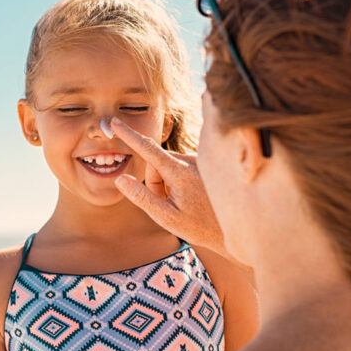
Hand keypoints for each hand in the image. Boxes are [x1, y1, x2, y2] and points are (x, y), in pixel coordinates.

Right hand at [111, 117, 226, 256]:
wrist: (235, 227)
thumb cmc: (200, 227)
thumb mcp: (166, 217)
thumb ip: (142, 197)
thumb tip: (121, 179)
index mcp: (180, 172)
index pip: (148, 149)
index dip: (128, 135)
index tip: (115, 122)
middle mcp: (191, 161)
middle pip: (156, 164)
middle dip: (155, 183)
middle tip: (168, 205)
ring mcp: (198, 161)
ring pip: (167, 166)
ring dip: (167, 183)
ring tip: (183, 203)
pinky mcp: (203, 164)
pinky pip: (179, 168)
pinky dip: (178, 181)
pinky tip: (192, 197)